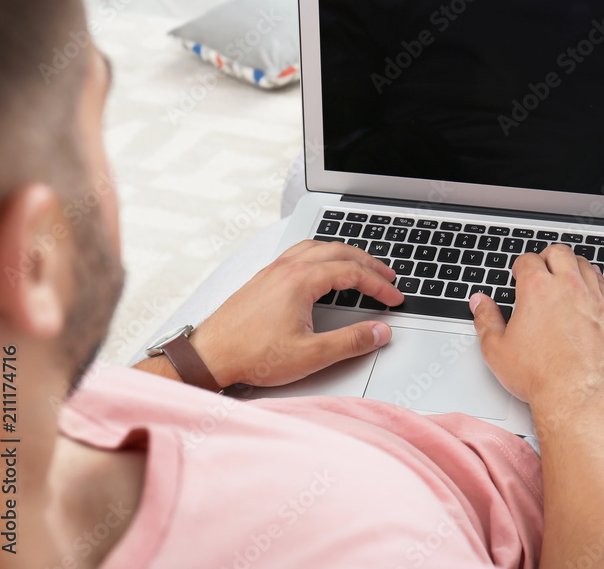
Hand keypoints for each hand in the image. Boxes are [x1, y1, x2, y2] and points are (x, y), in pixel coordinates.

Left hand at [190, 240, 403, 387]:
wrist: (209, 355)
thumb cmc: (251, 354)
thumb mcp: (311, 354)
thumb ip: (351, 341)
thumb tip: (380, 332)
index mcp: (301, 280)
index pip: (352, 272)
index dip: (379, 285)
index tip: (394, 298)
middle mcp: (287, 268)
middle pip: (338, 251)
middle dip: (368, 263)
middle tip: (388, 277)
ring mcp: (273, 271)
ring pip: (317, 247)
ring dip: (344, 254)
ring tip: (360, 266)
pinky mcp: (263, 279)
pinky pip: (299, 253)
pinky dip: (321, 255)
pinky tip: (322, 268)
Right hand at [470, 244, 603, 414]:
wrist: (577, 399)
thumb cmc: (540, 377)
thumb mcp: (497, 349)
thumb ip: (485, 319)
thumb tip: (480, 303)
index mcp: (537, 290)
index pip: (528, 260)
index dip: (520, 266)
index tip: (519, 275)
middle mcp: (568, 287)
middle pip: (559, 252)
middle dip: (547, 257)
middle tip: (542, 268)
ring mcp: (593, 299)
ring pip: (584, 265)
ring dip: (571, 266)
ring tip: (564, 276)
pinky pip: (603, 285)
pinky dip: (592, 283)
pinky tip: (586, 292)